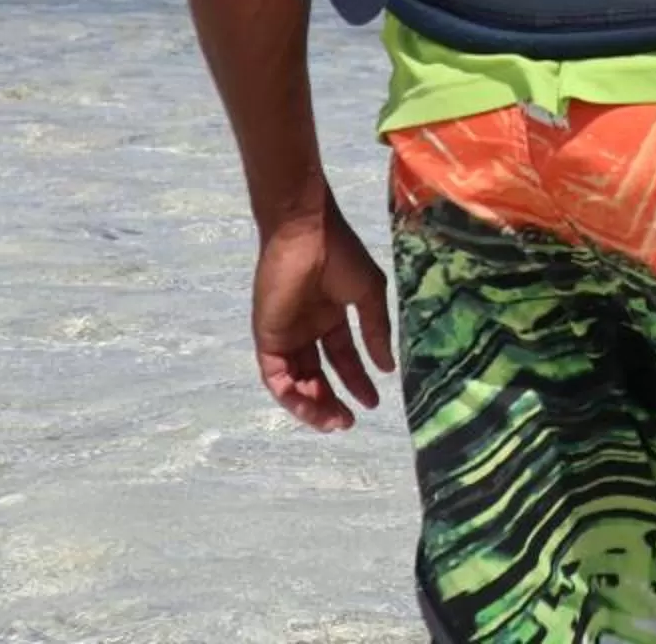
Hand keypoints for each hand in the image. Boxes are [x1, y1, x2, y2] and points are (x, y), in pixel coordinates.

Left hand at [252, 197, 395, 431]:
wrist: (305, 232)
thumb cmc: (340, 255)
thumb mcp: (369, 294)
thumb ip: (375, 331)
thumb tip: (388, 366)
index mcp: (330, 316)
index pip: (343, 358)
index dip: (357, 381)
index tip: (373, 402)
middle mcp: (307, 330)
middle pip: (318, 376)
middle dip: (332, 401)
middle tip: (349, 422)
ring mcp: (286, 335)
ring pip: (296, 383)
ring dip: (313, 406)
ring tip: (334, 421)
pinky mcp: (268, 338)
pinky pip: (276, 377)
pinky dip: (291, 396)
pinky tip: (311, 405)